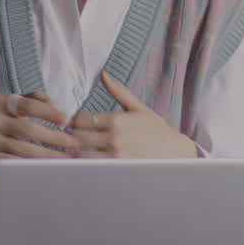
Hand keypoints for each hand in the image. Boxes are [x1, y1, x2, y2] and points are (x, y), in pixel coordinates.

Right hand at [0, 91, 79, 186]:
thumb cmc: (1, 121)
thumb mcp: (11, 104)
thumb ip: (33, 99)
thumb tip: (54, 102)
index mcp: (0, 103)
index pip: (27, 105)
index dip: (48, 112)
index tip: (67, 119)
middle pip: (27, 130)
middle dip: (54, 137)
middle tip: (74, 143)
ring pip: (22, 149)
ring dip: (47, 155)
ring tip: (66, 157)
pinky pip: (13, 162)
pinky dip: (31, 165)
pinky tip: (46, 166)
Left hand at [69, 72, 196, 158]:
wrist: (174, 152)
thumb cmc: (157, 129)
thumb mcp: (138, 108)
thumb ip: (118, 92)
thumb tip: (103, 75)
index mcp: (116, 120)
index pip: (80, 119)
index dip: (74, 121)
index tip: (75, 123)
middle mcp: (113, 138)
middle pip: (77, 137)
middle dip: (71, 137)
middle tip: (69, 137)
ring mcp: (114, 156)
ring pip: (80, 155)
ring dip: (74, 153)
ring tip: (73, 151)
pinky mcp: (116, 170)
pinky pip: (91, 168)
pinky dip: (83, 165)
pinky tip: (84, 162)